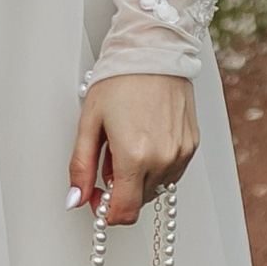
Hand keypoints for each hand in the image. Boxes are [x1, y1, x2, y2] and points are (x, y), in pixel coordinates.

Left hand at [69, 74, 198, 225]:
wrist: (153, 52)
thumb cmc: (120, 81)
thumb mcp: (89, 123)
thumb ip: (81, 167)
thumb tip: (75, 199)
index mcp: (134, 156)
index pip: (124, 212)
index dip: (106, 213)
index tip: (96, 199)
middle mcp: (162, 159)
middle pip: (139, 201)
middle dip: (120, 191)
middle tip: (108, 161)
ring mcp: (181, 153)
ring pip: (156, 188)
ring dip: (139, 178)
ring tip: (128, 144)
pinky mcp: (191, 144)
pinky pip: (172, 173)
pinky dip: (156, 167)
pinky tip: (146, 141)